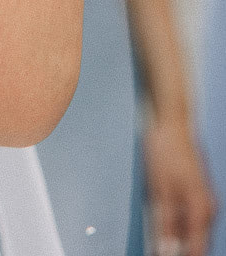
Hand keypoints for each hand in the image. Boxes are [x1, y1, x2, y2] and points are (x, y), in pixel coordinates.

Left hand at [144, 107, 215, 255]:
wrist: (172, 123)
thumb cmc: (165, 152)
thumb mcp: (160, 191)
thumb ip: (164, 224)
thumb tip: (164, 251)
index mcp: (201, 210)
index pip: (196, 250)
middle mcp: (208, 209)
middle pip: (197, 242)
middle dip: (180, 249)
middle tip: (157, 250)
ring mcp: (205, 200)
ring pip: (193, 230)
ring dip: (178, 237)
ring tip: (158, 240)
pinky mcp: (197, 193)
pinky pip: (190, 217)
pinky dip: (178, 223)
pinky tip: (164, 221)